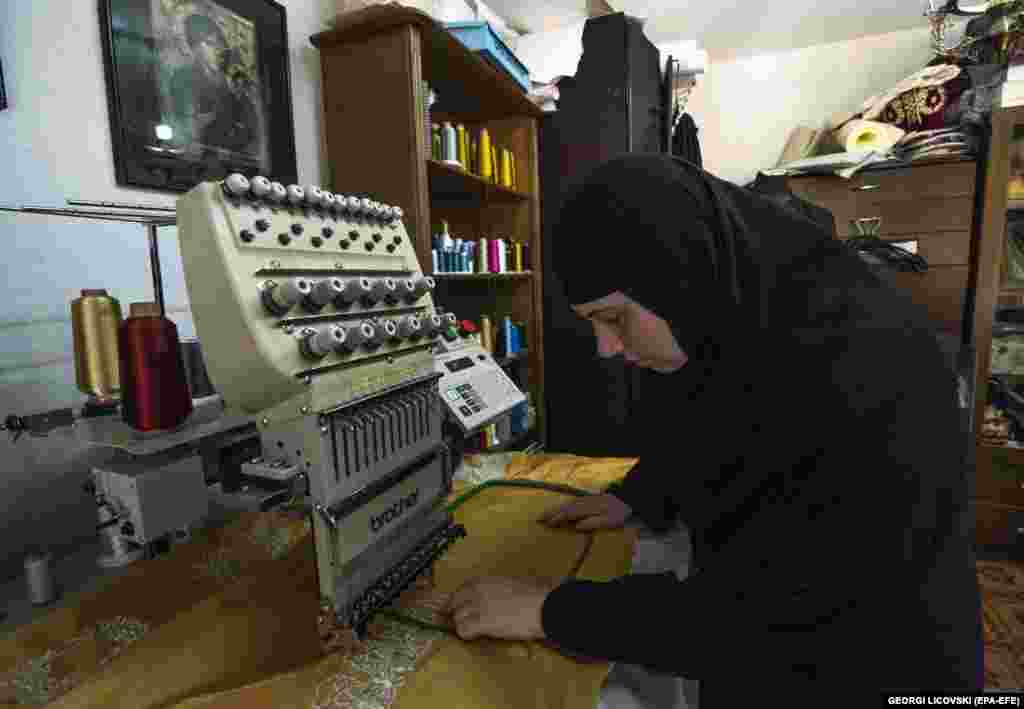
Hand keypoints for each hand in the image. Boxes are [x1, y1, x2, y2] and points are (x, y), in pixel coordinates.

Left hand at [443, 576, 560, 640]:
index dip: (459, 600)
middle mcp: (478, 591)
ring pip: (457, 617)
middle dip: (456, 612)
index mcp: (486, 580)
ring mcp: (479, 606)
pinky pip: (463, 629)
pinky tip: (473, 635)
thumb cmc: (535, 596)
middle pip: (454, 602)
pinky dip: (466, 633)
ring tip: (471, 629)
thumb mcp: (513, 585)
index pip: (461, 589)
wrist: (544, 606)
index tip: (460, 606)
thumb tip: (494, 598)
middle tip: (461, 619)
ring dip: (462, 624)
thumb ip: (497, 590)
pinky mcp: (484, 622)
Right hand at [538, 493, 631, 530]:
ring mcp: (586, 499)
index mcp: (588, 509)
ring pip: (567, 503)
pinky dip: (563, 505)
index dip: (557, 519)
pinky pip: (571, 501)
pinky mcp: (588, 499)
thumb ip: (593, 523)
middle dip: (551, 512)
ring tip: (544, 513)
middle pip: (564, 507)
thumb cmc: (619, 512)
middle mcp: (584, 502)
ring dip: (555, 508)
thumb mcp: (610, 521)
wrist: (627, 498)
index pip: (569, 514)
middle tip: (538, 518)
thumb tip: (577, 527)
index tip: (547, 524)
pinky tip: (560, 507)